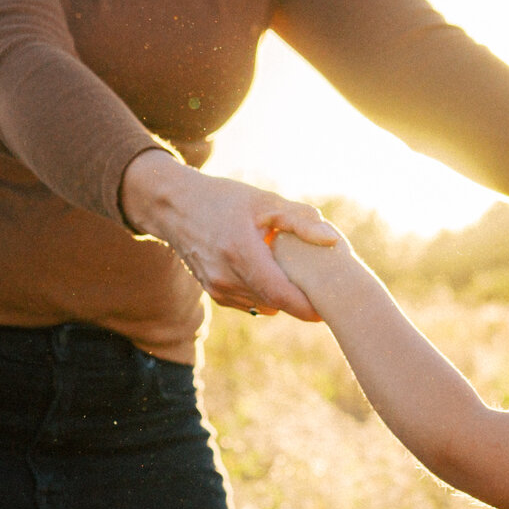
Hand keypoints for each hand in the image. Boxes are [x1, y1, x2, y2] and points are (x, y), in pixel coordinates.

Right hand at [120, 150, 337, 319]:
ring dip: (283, 297)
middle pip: (275, 302)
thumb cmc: (224, 199)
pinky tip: (273, 275)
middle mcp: (226, 276)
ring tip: (300, 279)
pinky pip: (250, 302)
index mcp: (240, 251)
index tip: (330, 308)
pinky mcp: (214, 293)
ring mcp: (217, 288)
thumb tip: (333, 240)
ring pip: (263, 304)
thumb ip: (300, 221)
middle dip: (301, 301)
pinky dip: (265, 294)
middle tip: (324, 291)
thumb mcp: (263, 201)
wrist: (175, 208)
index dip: (307, 307)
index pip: (280, 293)